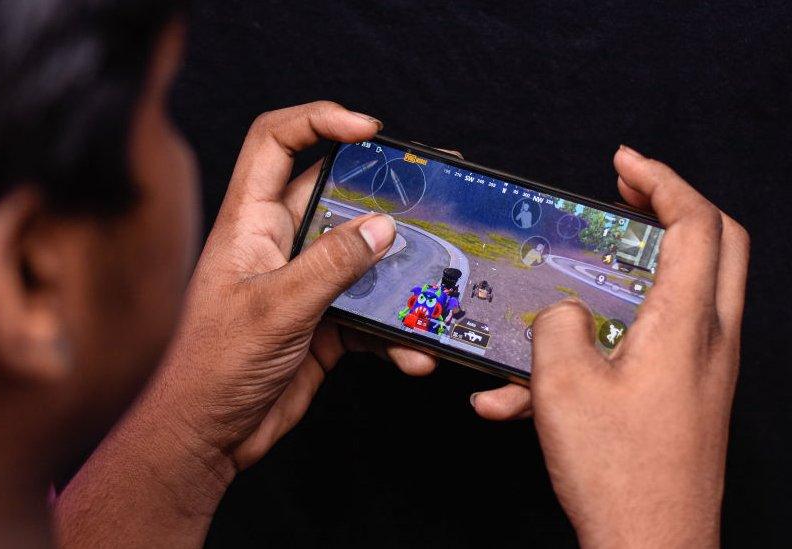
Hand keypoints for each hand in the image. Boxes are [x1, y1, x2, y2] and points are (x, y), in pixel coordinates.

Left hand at [165, 101, 447, 467]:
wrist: (206, 436)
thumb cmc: (213, 366)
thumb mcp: (277, 308)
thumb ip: (332, 264)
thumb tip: (383, 225)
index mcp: (249, 222)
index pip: (275, 142)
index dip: (319, 120)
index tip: (369, 129)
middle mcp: (278, 244)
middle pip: (334, 196)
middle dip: (382, 195)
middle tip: (431, 192)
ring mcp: (303, 284)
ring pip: (361, 258)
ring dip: (398, 273)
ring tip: (435, 281)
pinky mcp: (322, 324)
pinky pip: (369, 313)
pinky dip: (393, 331)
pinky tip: (411, 354)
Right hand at [475, 146, 748, 545]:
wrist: (652, 548)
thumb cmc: (617, 471)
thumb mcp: (562, 385)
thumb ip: (559, 326)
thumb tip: (565, 314)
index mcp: (688, 325)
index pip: (697, 224)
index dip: (663, 180)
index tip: (623, 163)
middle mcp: (711, 339)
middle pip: (720, 245)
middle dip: (673, 206)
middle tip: (627, 194)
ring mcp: (706, 369)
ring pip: (690, 291)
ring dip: (639, 271)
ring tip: (577, 283)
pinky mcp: (689, 396)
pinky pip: (656, 345)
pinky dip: (610, 343)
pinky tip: (530, 395)